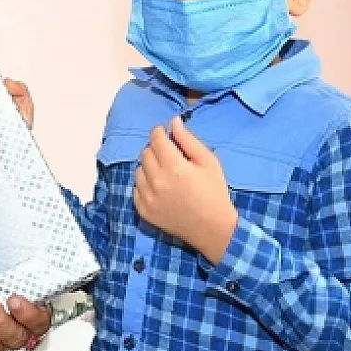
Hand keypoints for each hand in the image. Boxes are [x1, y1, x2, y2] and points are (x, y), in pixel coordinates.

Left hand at [134, 117, 238, 263]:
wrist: (212, 228)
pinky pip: (136, 188)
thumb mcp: (208, 162)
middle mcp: (157, 181)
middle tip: (169, 155)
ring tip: (165, 173)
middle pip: (145, 153)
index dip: (158, 132)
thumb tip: (173, 122)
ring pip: (139, 170)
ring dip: (149, 167)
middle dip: (156, 149)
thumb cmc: (214, 192)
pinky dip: (145, 184)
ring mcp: (148, 197)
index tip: (163, 132)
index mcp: (174, 167)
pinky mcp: (143, 210)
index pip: (156, 140)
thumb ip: (188, 140)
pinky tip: (160, 187)